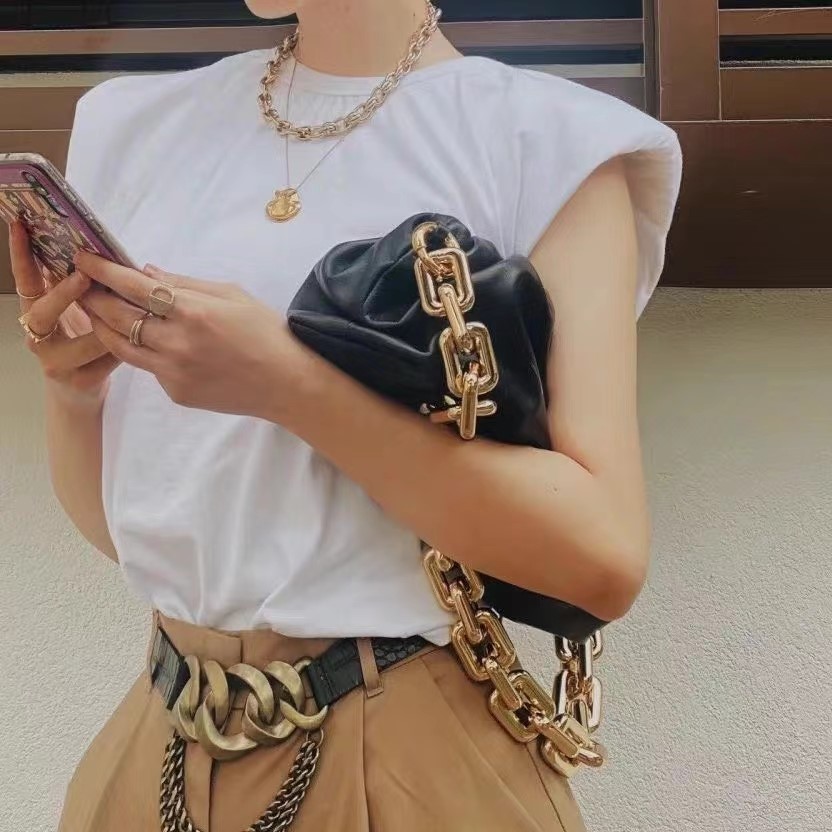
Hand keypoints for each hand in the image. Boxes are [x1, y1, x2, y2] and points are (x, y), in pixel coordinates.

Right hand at [10, 221, 117, 405]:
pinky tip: (142, 334)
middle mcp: (38, 338)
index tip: (22, 226)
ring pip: (85, 337)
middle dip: (65, 292)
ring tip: (131, 305)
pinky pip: (108, 357)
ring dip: (110, 320)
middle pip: (43, 312)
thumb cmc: (81, 346)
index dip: (22, 255)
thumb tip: (98, 252)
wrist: (80, 393)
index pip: (25, 281)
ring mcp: (56, 362)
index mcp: (36, 314)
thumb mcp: (74, 314)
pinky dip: (126, 343)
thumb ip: (78, 290)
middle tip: (85, 275)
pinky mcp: (81, 380)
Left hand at [75, 251, 308, 420]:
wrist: (286, 383)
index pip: (134, 287)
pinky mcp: (176, 392)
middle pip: (117, 317)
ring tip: (96, 312)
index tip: (83, 258)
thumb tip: (146, 273)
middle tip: (82, 284)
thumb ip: (185, 284)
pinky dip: (141, 350)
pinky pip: (148, 367)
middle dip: (93, 297)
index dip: (104, 270)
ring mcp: (173, 372)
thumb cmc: (266, 332)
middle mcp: (177, 343)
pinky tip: (145, 339)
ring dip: (103, 326)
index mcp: (193, 311)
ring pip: (121, 346)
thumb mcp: (232, 295)